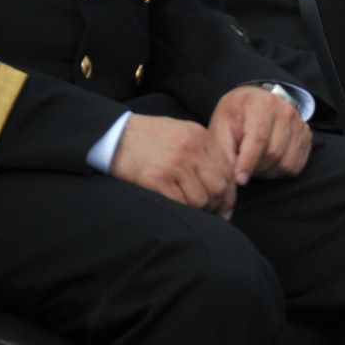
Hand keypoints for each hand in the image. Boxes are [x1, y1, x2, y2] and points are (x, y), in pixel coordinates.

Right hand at [108, 113, 237, 217]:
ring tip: (190, 211)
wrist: (115, 134)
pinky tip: (176, 208)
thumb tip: (221, 178)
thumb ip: (202, 149)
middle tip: (209, 213)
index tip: (225, 207)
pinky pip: (180, 203)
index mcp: (201, 136)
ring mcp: (175, 163)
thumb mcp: (181, 132)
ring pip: (201, 198)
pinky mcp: (156, 178)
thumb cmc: (148, 136)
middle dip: (216, 204)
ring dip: (198, 210)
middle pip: (219, 186)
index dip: (229, 192)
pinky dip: (181, 210)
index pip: (228, 169)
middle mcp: (192, 148)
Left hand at [209, 85, 311, 185]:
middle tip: (241, 164)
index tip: (239, 179)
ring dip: (266, 170)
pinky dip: (279, 170)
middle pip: (273, 153)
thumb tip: (229, 180)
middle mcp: (286, 111)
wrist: (256, 102)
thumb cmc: (236, 116)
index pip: (259, 138)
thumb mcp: (220, 127)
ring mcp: (299, 123)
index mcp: (262, 104)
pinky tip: (267, 161)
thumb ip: (223, 152)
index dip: (248, 162)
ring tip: (254, 161)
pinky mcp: (307, 136)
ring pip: (285, 163)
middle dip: (254, 167)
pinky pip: (295, 166)